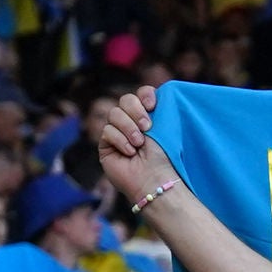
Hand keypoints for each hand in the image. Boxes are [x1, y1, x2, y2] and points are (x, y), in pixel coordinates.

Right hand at [92, 85, 177, 211]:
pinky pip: (107, 131)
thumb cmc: (165, 157)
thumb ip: (159, 108)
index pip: (141, 94)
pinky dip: (119, 141)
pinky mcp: (105, 146)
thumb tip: (154, 93)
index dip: (145, 94)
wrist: (154, 179)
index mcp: (148, 117)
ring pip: (114, 113)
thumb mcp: (165, 128)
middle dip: (136, 111)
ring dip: (128, 128)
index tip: (153, 104)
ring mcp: (117, 134)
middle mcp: (132, 123)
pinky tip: (129, 153)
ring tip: (139, 144)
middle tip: (147, 128)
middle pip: (125, 100)